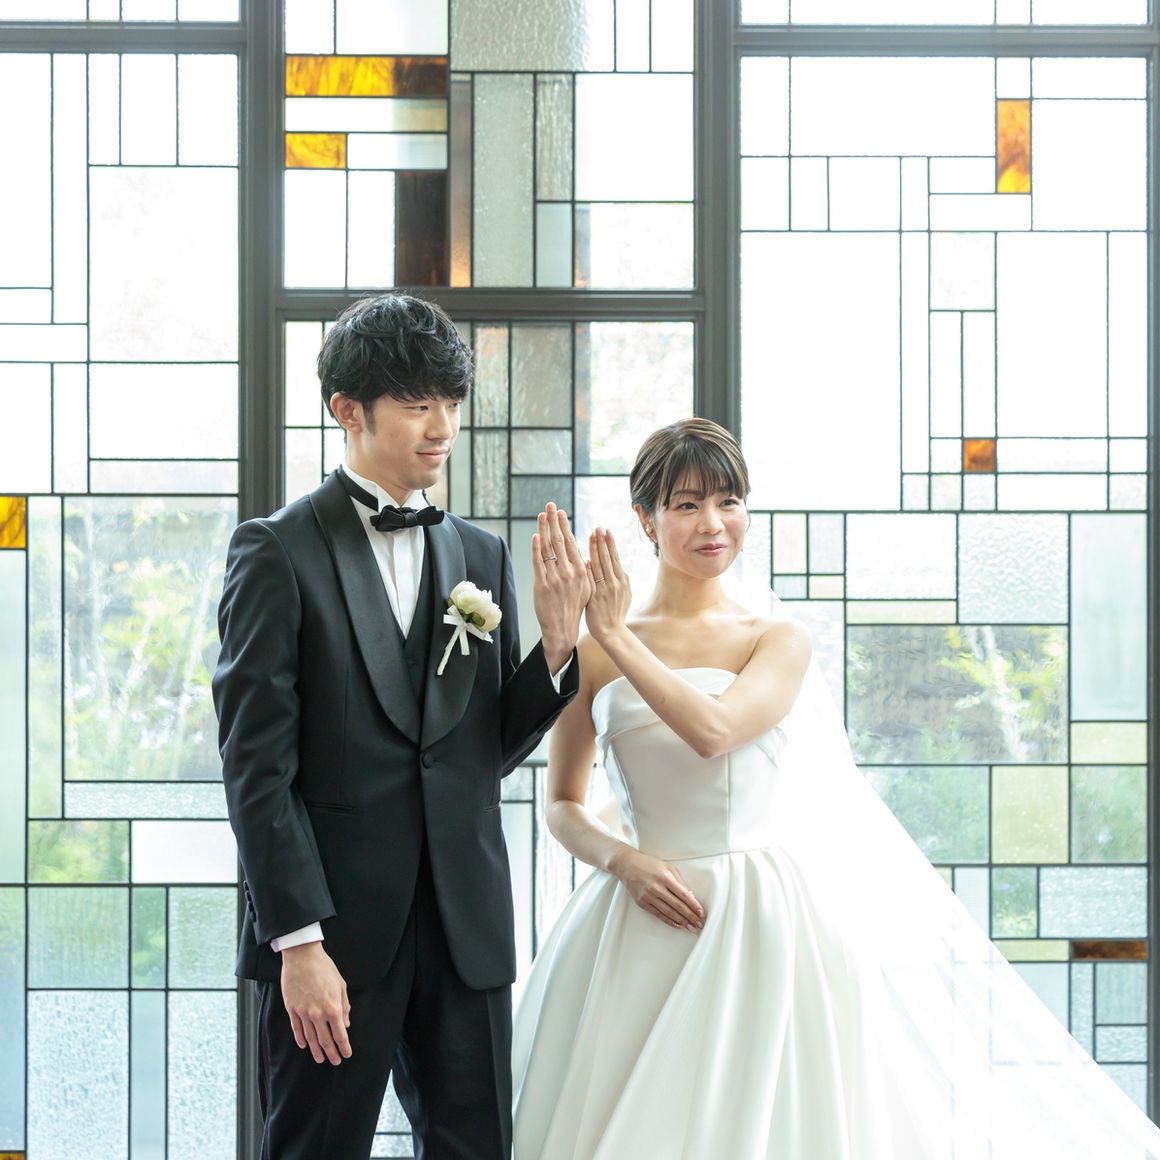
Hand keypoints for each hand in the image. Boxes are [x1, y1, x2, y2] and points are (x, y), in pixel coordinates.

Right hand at [280, 942, 351, 1064]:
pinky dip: (300, 1039)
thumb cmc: (324, 968)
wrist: (303, 957)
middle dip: (331, 1053)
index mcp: (333, 1008)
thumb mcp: (341, 985)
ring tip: (320, 1059)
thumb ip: (344, 1006)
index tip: (346, 1054)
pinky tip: (304, 1045)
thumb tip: (346, 1024)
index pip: (340, 1034)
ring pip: (310, 1038)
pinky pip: (296, 1028)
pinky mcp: (292, 1009)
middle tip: (335, 1061)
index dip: (344, 1046)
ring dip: (316, 1050)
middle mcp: (318, 1014)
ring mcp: (303, 1013)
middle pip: (325, 1040)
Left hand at [532, 503, 592, 673]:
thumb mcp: (586, 586)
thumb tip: (583, 551)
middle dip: (554, 521)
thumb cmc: (575, 606)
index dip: (564, 526)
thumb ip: (584, 568)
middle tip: (550, 506)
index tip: (561, 513)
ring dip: (543, 529)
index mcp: (581, 571)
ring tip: (541, 515)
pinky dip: (536, 548)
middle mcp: (568, 572)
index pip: (571, 542)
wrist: (563, 628)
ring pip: (547, 549)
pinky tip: (535, 536)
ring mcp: (554, 578)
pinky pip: (538, 563)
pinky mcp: (541, 585)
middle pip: (559, 541)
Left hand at [584, 529, 631, 644]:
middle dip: (602, 541)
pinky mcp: (594, 597)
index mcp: (622, 580)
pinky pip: (589, 578)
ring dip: (594, 549)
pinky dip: (585, 566)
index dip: (609, 543)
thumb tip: (615, 564)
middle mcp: (614, 583)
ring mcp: (604, 589)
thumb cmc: (615, 612)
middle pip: (606, 558)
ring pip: (598, 565)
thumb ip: (618, 578)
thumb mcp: (623, 593)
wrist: (611, 631)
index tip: (605, 530)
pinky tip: (581, 556)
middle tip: (597, 527)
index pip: (614, 557)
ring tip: (590, 536)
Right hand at [609, 847, 704, 931]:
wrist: (627, 865)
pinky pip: (658, 914)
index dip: (694, 905)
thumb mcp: (668, 867)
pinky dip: (669, 921)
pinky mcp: (642, 903)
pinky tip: (677, 924)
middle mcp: (656, 887)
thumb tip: (690, 896)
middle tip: (699, 924)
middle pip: (678, 906)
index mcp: (665, 877)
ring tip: (691, 927)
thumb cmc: (648, 864)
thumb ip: (679, 881)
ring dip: (682, 921)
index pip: (684, 895)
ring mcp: (648, 896)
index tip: (701, 913)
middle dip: (691, 916)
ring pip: (669, 912)